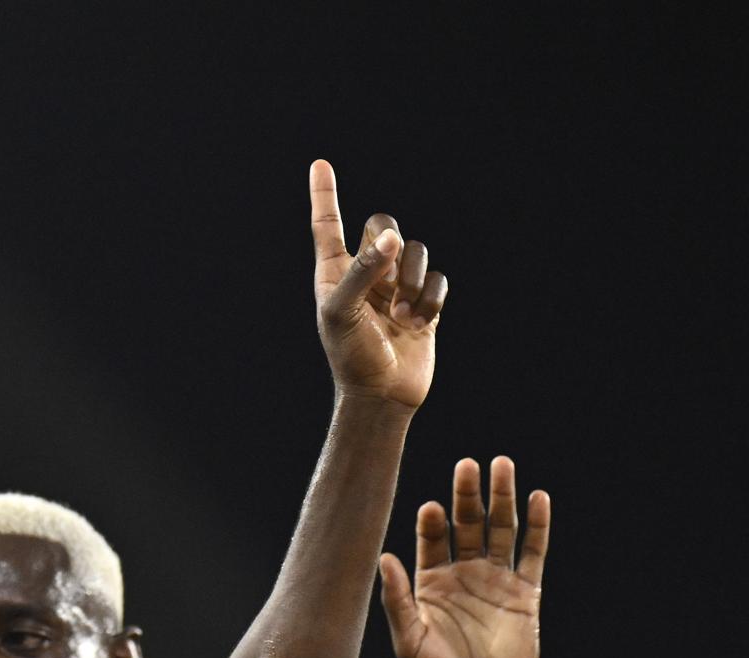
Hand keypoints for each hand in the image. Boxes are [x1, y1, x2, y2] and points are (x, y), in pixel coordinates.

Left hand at [309, 159, 447, 406]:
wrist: (381, 395)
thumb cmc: (351, 357)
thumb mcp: (343, 312)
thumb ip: (362, 271)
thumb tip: (388, 237)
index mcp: (334, 272)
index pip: (327, 225)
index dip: (325, 195)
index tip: (320, 164)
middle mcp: (364, 274)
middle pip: (382, 225)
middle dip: (389, 244)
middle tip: (386, 276)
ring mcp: (395, 287)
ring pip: (414, 251)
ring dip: (411, 281)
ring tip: (400, 317)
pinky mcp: (423, 303)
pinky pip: (437, 279)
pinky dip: (430, 299)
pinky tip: (418, 323)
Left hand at [380, 456, 546, 657]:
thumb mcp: (409, 640)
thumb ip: (397, 599)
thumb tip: (382, 557)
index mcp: (430, 583)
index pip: (431, 539)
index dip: (432, 521)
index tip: (430, 507)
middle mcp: (463, 575)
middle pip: (467, 524)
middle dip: (467, 494)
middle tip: (467, 465)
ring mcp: (496, 581)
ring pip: (501, 530)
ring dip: (502, 498)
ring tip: (502, 465)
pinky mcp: (526, 593)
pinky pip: (533, 553)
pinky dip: (537, 526)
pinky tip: (537, 498)